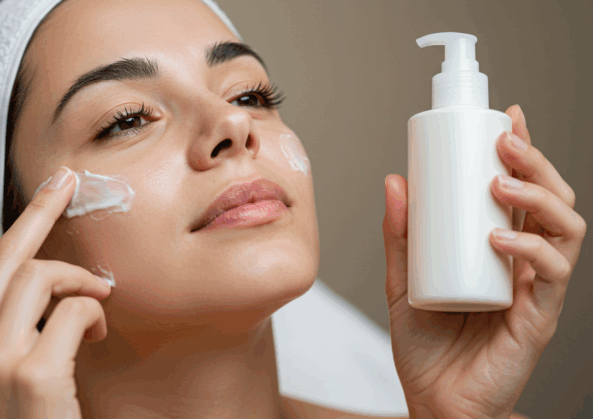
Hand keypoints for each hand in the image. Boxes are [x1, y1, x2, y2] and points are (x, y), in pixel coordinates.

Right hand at [0, 166, 111, 417]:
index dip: (18, 226)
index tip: (45, 191)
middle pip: (6, 258)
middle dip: (41, 212)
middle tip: (68, 184)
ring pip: (38, 276)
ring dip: (78, 280)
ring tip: (97, 299)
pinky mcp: (32, 373)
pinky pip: (73, 311)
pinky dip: (94, 312)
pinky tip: (99, 332)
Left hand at [382, 105, 586, 418]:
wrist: (435, 402)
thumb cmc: (425, 345)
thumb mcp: (403, 281)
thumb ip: (400, 236)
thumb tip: (394, 180)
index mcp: (497, 247)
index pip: (519, 190)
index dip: (522, 150)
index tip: (506, 116)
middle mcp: (522, 262)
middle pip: (550, 198)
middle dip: (534, 160)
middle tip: (503, 138)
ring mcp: (534, 287)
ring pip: (564, 228)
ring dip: (538, 195)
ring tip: (500, 181)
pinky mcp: (537, 316)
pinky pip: (550, 275)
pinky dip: (529, 249)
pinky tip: (499, 237)